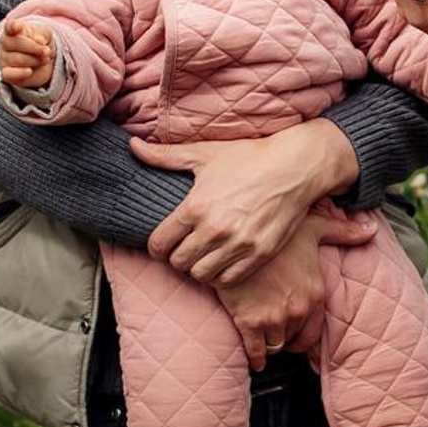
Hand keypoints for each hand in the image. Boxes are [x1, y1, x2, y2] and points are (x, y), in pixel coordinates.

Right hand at [0, 14, 54, 88]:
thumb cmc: (40, 43)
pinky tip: (29, 71)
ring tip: (44, 60)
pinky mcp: (7, 74)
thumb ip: (41, 35)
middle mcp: (5, 43)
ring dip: (35, 60)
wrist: (42, 60)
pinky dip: (20, 73)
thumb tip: (39, 41)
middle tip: (47, 51)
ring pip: (18, 59)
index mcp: (12, 30)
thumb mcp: (44, 35)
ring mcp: (4, 59)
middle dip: (36, 48)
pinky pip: (8, 74)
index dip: (13, 26)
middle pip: (17, 43)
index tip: (17, 26)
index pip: (9, 26)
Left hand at [134, 119, 358, 284]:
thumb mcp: (204, 154)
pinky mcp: (259, 254)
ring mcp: (239, 245)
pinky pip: (229, 280)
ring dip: (199, 268)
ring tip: (203, 256)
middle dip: (176, 258)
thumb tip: (133, 146)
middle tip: (184, 249)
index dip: (156, 248)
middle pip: (178, 263)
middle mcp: (215, 230)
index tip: (162, 245)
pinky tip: (223, 261)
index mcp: (195, 207)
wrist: (294, 167)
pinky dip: (222, 275)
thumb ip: (164, 156)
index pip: (159, 244)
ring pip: (202, 275)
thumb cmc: (248, 158)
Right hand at [214, 211, 376, 368]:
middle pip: (294, 338)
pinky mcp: (249, 322)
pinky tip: (254, 359)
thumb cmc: (274, 230)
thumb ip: (343, 232)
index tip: (296, 335)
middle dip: (286, 335)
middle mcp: (299, 309)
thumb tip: (371, 230)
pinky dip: (255, 358)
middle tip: (277, 333)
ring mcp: (274, 318)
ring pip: (275, 345)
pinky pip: (255, 351)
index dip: (303, 335)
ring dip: (270, 344)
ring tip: (264, 340)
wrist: (235, 237)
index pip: (314, 330)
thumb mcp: (314, 226)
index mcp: (315, 292)